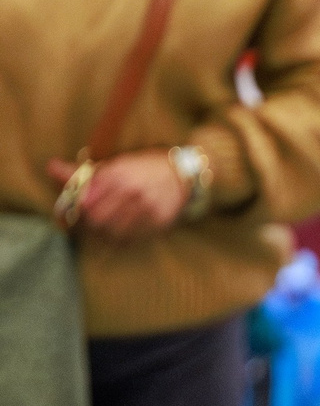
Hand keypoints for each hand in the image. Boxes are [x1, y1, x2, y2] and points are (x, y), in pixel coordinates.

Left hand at [47, 152, 186, 239]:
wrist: (182, 174)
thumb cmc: (142, 168)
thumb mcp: (113, 165)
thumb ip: (81, 172)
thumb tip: (50, 167)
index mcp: (117, 175)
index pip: (85, 202)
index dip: (72, 214)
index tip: (66, 218)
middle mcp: (132, 192)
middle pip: (98, 220)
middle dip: (86, 227)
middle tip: (82, 228)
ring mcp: (147, 208)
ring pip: (114, 232)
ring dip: (102, 235)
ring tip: (98, 232)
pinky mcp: (159, 222)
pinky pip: (132, 238)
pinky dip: (120, 240)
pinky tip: (117, 234)